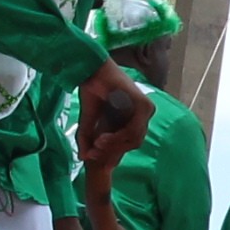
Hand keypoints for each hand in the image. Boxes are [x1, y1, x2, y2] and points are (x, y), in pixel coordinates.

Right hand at [74, 60, 150, 175]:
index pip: (128, 144)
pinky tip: (103, 138)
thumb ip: (87, 139)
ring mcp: (146, 110)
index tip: (93, 156)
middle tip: (94, 152)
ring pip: (135, 139)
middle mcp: (143, 115)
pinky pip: (134, 129)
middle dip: (112, 151)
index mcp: (134, 119)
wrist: (92, 71)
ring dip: (114, 145)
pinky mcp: (144, 105)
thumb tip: (83, 158)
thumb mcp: (89, 121)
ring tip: (97, 144)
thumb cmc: (92, 91)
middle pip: (133, 144)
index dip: (111, 154)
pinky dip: (118, 137)